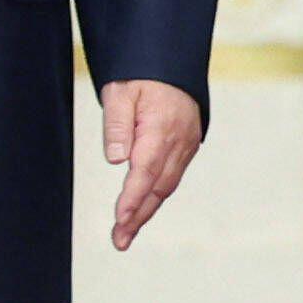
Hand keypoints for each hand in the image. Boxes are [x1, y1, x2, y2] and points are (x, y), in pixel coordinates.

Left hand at [100, 76, 203, 249]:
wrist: (172, 62)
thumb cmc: (143, 75)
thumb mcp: (121, 90)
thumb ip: (117, 125)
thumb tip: (116, 159)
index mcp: (161, 128)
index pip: (146, 170)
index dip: (133, 197)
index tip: (120, 218)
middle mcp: (178, 142)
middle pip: (158, 187)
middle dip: (138, 216)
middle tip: (119, 240)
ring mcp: (185, 146)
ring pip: (166, 186)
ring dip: (146, 212)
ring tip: (125, 234)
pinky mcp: (185, 147)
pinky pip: (171, 178)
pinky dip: (156, 197)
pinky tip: (142, 210)